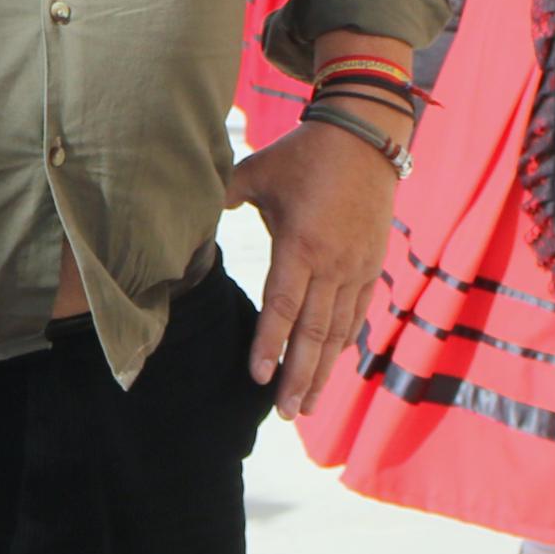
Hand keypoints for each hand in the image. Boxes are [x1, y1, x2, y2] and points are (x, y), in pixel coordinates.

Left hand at [230, 107, 407, 417]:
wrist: (367, 139)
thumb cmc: (303, 155)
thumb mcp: (257, 171)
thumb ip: (222, 194)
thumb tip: (183, 209)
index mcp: (301, 244)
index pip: (283, 306)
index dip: (270, 344)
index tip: (258, 377)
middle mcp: (332, 264)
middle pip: (314, 333)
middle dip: (298, 376)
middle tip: (283, 414)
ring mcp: (356, 268)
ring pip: (337, 332)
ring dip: (321, 372)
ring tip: (304, 406)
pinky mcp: (371, 267)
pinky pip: (356, 315)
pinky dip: (342, 346)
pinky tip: (329, 368)